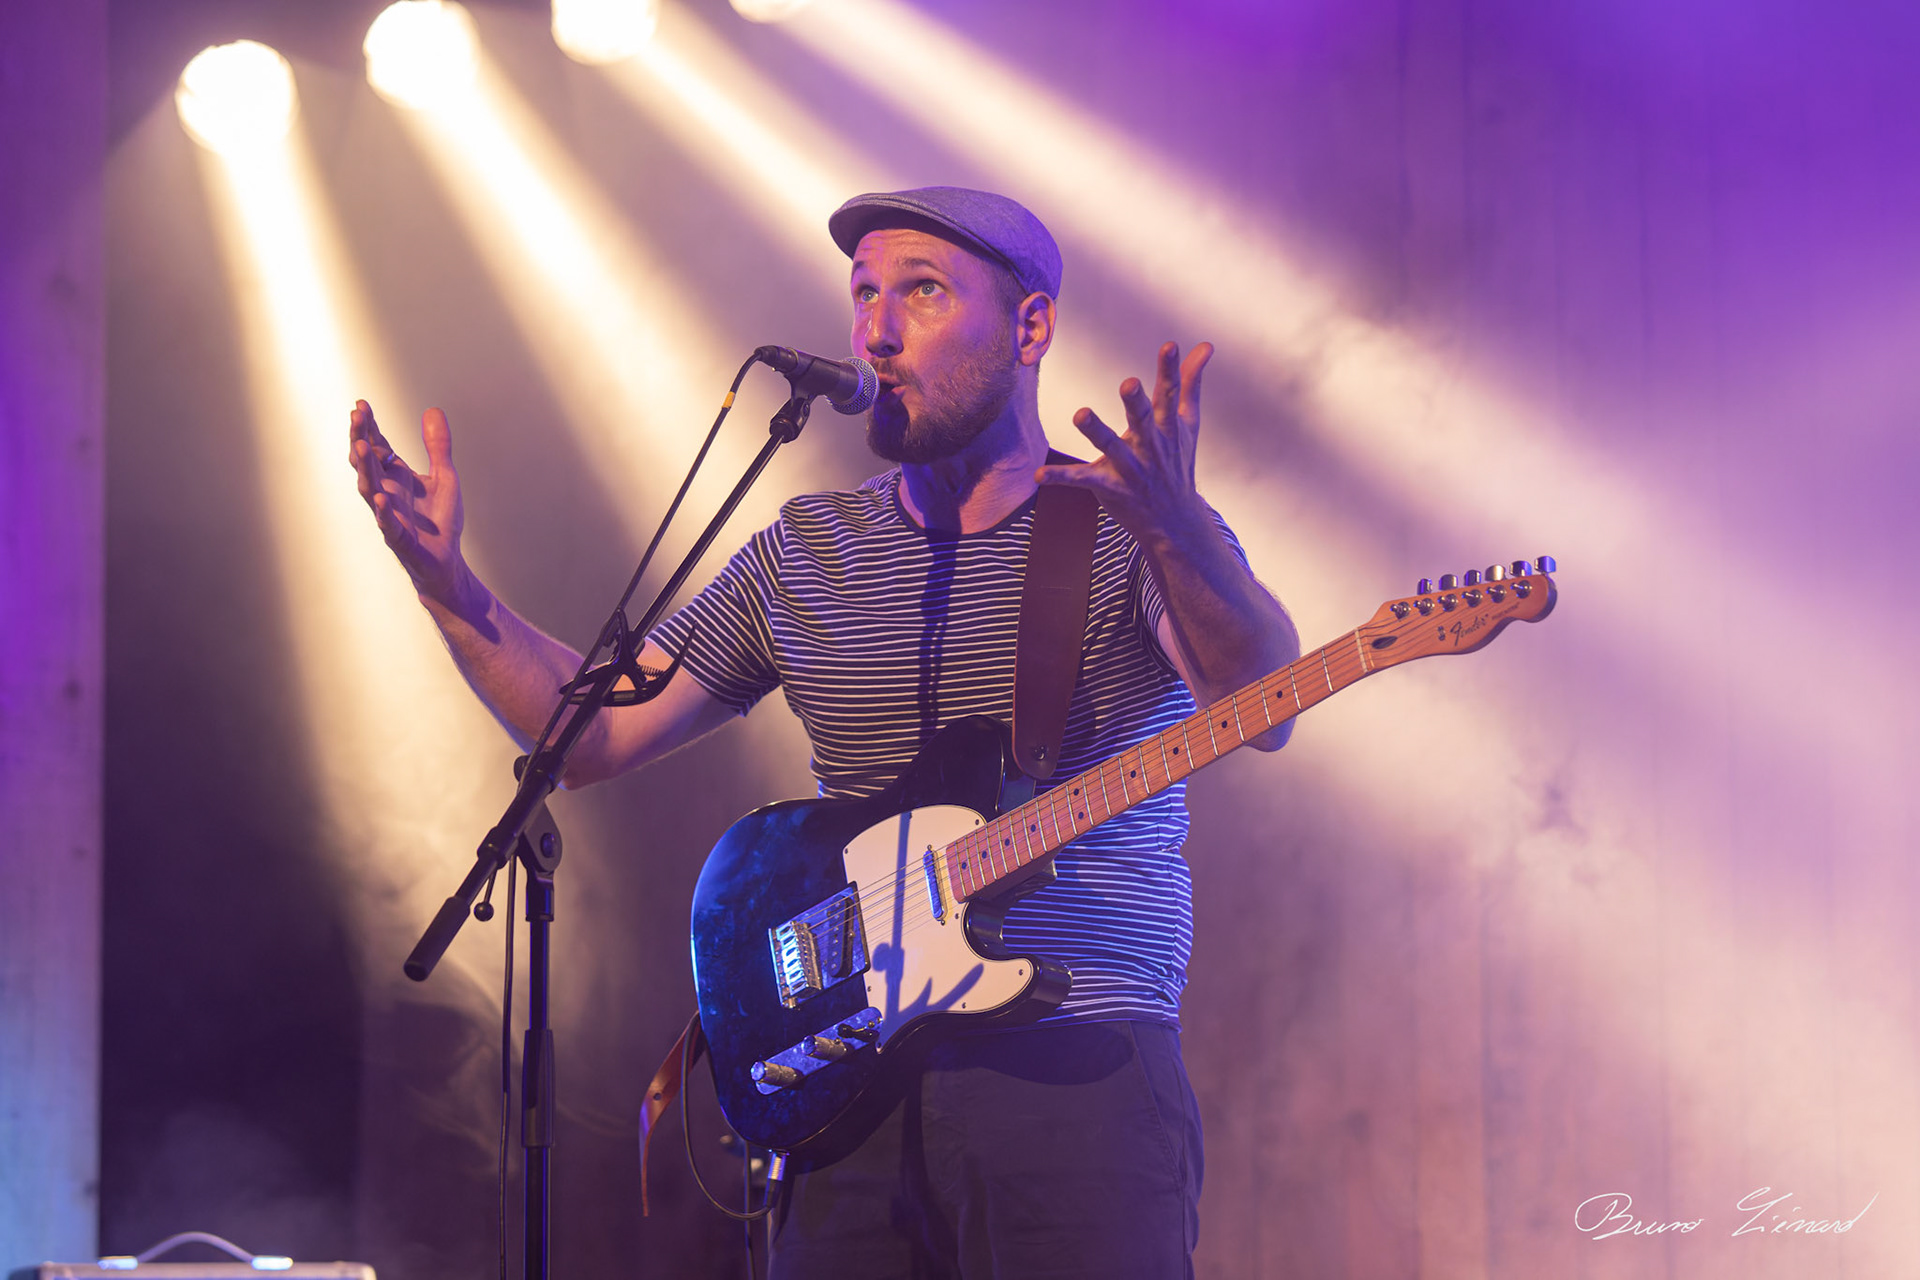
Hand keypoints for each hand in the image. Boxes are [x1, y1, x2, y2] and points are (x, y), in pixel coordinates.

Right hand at [348, 400, 470, 611]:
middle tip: (356, 415)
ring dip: (365, 468)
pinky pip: (387, 524)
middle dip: (360, 438)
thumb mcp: (445, 476)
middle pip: (367, 462)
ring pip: (370, 489)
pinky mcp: (400, 539)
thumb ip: (438, 446)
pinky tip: (380, 498)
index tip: (361, 404)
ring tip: (361, 446)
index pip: (377, 446)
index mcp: (395, 477)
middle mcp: (386, 492)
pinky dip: (382, 512)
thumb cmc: (440, 520)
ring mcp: (389, 515)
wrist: (447, 560)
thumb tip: (432, 409)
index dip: (369, 427)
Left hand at [1034, 341, 1215, 544]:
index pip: (1169, 394)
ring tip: (1080, 414)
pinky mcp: (1109, 486)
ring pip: (1111, 446)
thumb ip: (1190, 382)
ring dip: (1096, 430)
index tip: (1170, 346)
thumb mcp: (1187, 422)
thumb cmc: (1177, 461)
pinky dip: (1060, 477)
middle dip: (1137, 403)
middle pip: (1143, 420)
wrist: (1174, 520)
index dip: (1170, 370)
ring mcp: (1129, 467)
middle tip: (1129, 384)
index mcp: (1167, 426)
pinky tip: (1039, 475)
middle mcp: (1150, 445)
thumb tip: (1206, 345)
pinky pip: (1082, 480)